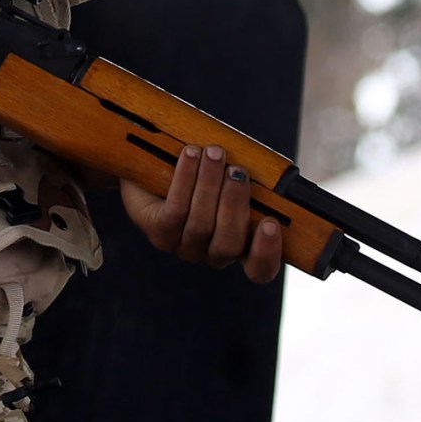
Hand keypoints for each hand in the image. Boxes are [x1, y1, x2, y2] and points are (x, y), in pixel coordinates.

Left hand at [119, 144, 284, 284]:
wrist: (149, 167)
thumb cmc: (200, 174)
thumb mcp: (229, 178)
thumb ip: (247, 181)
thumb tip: (263, 170)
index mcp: (239, 246)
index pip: (259, 268)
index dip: (267, 252)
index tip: (271, 223)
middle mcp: (211, 253)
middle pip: (229, 244)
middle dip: (235, 204)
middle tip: (237, 171)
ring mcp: (183, 246)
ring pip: (201, 224)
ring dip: (209, 185)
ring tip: (214, 154)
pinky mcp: (159, 232)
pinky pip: (176, 210)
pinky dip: (186, 180)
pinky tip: (190, 155)